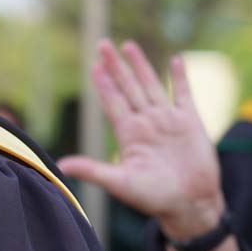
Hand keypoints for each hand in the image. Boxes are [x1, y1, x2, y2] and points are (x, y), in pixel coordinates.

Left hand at [58, 39, 224, 241]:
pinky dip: (179, 78)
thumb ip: (93, 170)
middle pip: (127, 87)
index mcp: (128, 133)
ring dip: (141, 65)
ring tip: (128, 46)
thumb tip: (60, 165)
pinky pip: (184, 95)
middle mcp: (146, 122)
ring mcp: (168, 120)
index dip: (103, 84)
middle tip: (102, 44)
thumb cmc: (153, 198)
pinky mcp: (191, 123)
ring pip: (151, 85)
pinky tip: (175, 60)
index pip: (112, 101)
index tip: (93, 65)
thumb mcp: (120, 183)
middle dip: (116, 66)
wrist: (190, 206)